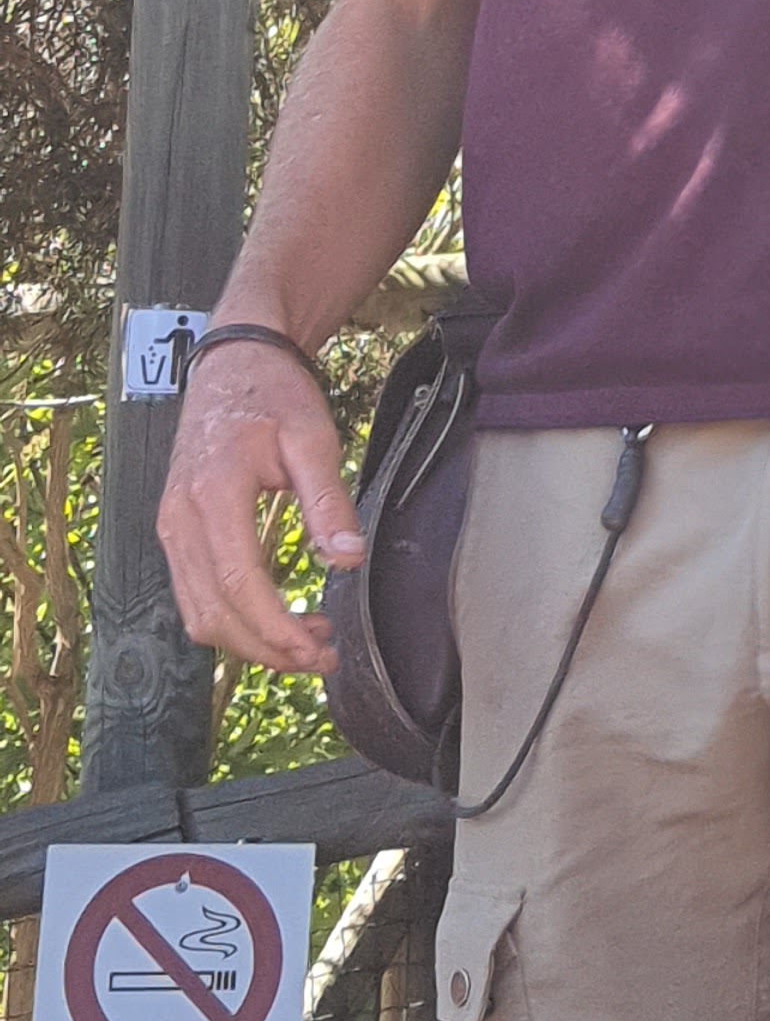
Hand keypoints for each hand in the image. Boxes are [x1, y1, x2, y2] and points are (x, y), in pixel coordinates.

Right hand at [157, 342, 361, 679]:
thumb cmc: (274, 395)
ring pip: (199, 613)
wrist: (233, 363)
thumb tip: (348, 560)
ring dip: (250, 642)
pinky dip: (232, 621)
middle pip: (213, 612)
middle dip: (266, 648)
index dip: (274, 626)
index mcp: (214, 492)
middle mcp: (180, 518)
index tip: (316, 648)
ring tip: (309, 644)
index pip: (237, 582)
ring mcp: (171, 528)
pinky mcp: (175, 532)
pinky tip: (277, 620)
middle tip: (322, 657)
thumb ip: (328, 500)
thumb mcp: (313, 437)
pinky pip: (194, 596)